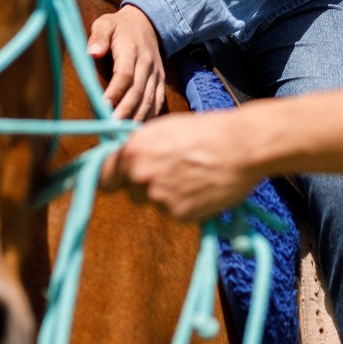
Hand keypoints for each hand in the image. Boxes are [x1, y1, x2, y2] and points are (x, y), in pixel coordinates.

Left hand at [88, 4, 165, 120]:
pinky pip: (157, 102)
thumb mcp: (105, 23)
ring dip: (137, 118)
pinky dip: (150, 117)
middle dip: (125, 111)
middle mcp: (147, 64)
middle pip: (138, 91)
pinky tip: (139, 130)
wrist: (147, 22)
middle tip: (112, 129)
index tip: (102, 106)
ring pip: (149, 99)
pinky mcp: (160, 81)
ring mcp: (156, 73)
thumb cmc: (119, 27)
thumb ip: (98, 36)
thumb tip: (93, 52)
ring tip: (124, 135)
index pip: (125, 74)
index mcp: (132, 50)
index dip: (115, 91)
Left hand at [100, 110, 258, 220]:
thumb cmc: (205, 131)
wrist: (240, 146)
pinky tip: (200, 186)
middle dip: (143, 184)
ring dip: (165, 194)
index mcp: (133, 151)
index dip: (112, 176)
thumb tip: (124, 158)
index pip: (103, 175)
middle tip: (168, 171)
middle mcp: (141, 176)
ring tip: (191, 174)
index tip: (119, 178)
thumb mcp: (164, 128)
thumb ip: (140, 146)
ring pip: (153, 202)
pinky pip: (174, 212)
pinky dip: (184, 203)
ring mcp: (159, 198)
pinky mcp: (178, 215)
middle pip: (129, 190)